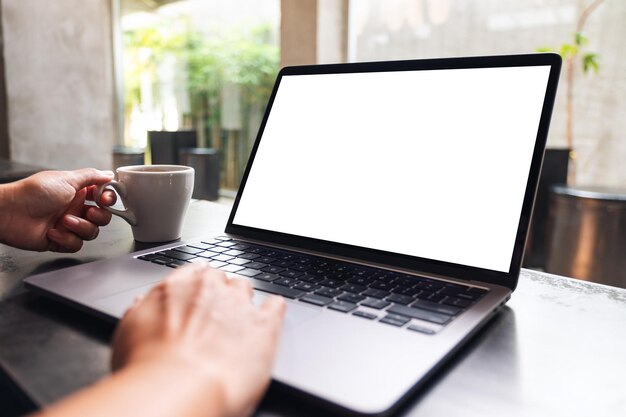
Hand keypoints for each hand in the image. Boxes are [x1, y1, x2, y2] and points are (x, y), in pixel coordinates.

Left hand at [0, 168, 115, 251]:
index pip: (103, 197)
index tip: (104, 199)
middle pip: (102, 217)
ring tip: (64, 221)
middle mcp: (74, 208)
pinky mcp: (60, 240)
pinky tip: (53, 231)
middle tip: (89, 212)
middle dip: (99, 216)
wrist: (10, 212)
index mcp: (77, 192)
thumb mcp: (66, 179)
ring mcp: (68, 225)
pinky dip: (66, 239)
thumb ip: (91, 176)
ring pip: (91, 233)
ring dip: (80, 227)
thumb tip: (108, 174)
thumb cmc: (32, 193)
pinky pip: (76, 245)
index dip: (108, 200)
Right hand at [112, 264, 285, 416]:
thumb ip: (141, 311)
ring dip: (243, 301)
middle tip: (215, 316)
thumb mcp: (128, 333)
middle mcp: (210, 288)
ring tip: (239, 319)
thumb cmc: (146, 369)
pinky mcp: (265, 325)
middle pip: (222, 280)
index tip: (198, 294)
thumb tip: (143, 304)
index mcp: (178, 286)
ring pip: (246, 289)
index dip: (197, 285)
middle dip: (220, 294)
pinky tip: (271, 315)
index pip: (193, 272)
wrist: (178, 389)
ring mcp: (240, 305)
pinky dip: (273, 310)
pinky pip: (275, 306)